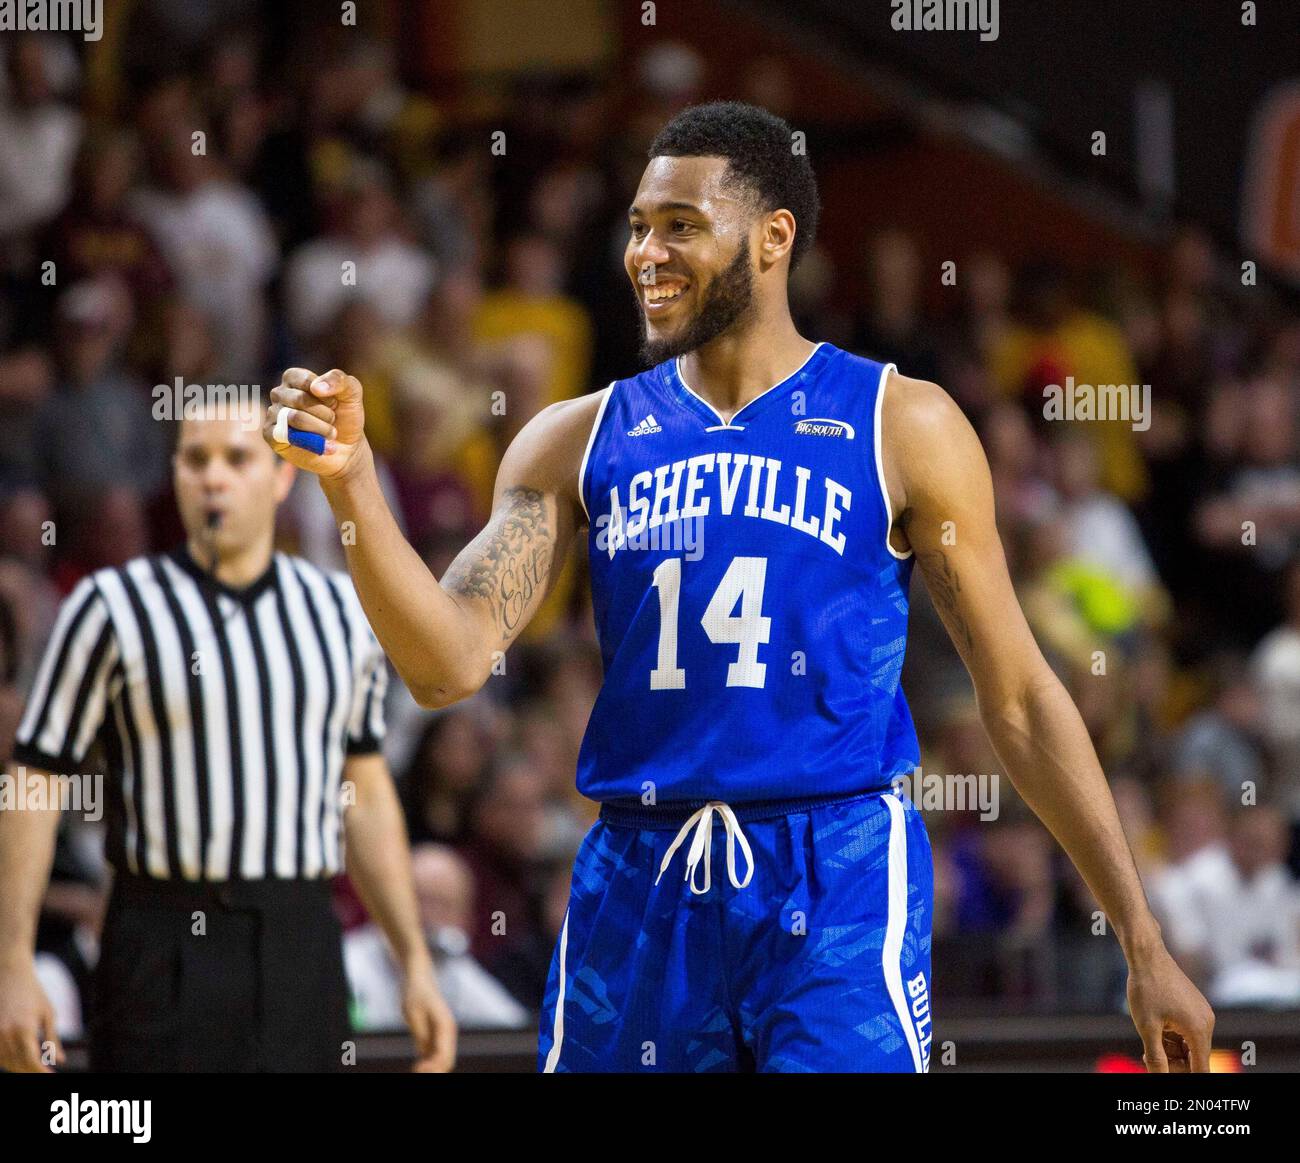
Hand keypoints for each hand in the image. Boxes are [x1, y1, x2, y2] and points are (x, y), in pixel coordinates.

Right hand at [0, 957, 62, 1072]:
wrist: (10, 974)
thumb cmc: (34, 992)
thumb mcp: (48, 1013)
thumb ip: (53, 1039)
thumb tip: (60, 1060)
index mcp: (24, 1030)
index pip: (31, 1062)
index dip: (40, 1073)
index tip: (51, 1076)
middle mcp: (5, 1035)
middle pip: (18, 1065)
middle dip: (32, 1071)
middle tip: (46, 1072)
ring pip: (5, 1063)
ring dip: (19, 1068)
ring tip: (34, 1065)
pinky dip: (7, 1060)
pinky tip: (18, 1059)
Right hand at [264, 367, 367, 479]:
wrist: (347, 449)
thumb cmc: (345, 417)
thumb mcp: (351, 393)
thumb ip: (338, 380)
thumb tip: (315, 387)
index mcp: (294, 378)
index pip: (305, 380)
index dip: (326, 395)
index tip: (334, 403)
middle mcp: (280, 393)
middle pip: (300, 399)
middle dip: (325, 414)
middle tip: (333, 421)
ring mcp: (274, 414)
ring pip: (294, 418)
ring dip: (321, 429)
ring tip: (331, 434)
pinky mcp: (271, 435)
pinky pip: (285, 435)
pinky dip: (312, 443)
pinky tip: (324, 446)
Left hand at [401, 960, 457, 1072]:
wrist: (418, 978)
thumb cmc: (415, 993)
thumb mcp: (413, 1014)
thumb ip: (421, 1035)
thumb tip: (425, 1056)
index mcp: (445, 1026)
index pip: (444, 1055)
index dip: (433, 1067)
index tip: (417, 1069)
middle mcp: (447, 1033)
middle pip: (447, 1061)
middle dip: (434, 1071)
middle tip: (415, 1070)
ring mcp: (442, 1035)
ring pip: (442, 1060)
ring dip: (432, 1069)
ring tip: (415, 1069)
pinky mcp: (434, 1036)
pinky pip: (434, 1056)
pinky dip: (428, 1064)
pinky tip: (416, 1065)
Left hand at [1126, 944, 1214, 1071]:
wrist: (1147, 956)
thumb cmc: (1146, 989)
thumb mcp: (1147, 1028)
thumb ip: (1156, 1058)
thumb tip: (1160, 1077)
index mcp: (1199, 1031)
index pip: (1200, 1069)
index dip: (1184, 1075)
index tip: (1167, 1072)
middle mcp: (1206, 1023)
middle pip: (1195, 1058)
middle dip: (1173, 1061)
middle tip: (1147, 1054)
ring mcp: (1202, 1014)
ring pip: (1189, 1045)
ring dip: (1170, 1048)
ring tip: (1149, 1036)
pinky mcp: (1195, 1007)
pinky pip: (1187, 1032)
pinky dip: (1172, 1035)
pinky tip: (1157, 1026)